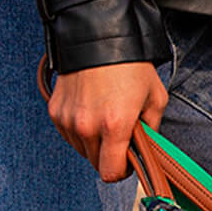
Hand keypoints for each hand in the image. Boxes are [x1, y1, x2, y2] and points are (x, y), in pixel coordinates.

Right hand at [48, 61, 168, 181]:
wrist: (98, 37)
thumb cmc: (132, 67)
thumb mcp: (155, 99)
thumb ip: (153, 131)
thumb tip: (149, 151)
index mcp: (115, 126)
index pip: (111, 173)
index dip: (123, 172)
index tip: (129, 163)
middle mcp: (87, 126)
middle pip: (96, 164)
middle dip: (111, 157)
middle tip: (121, 139)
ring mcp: (68, 119)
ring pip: (82, 151)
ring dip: (95, 144)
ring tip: (106, 121)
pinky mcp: (55, 110)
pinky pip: (69, 135)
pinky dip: (81, 132)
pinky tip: (92, 114)